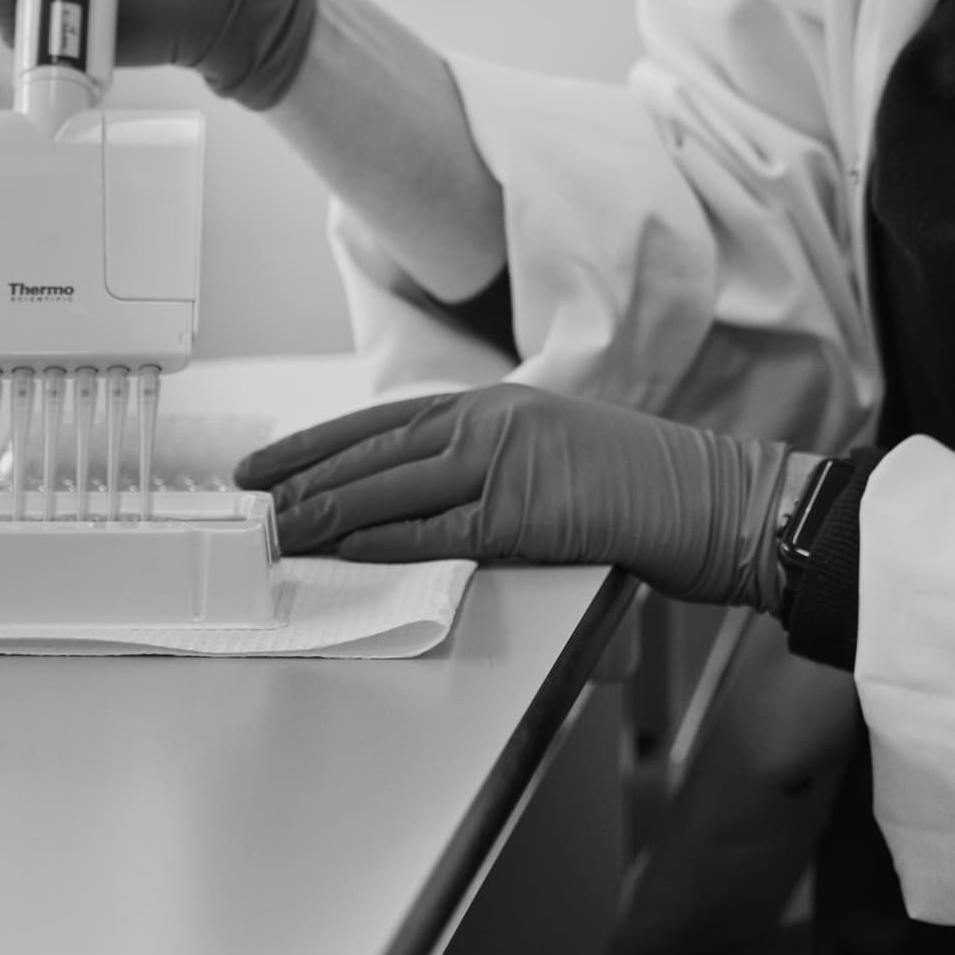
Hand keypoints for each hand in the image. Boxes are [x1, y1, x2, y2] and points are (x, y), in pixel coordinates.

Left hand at [238, 384, 801, 612]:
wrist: (711, 496)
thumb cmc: (637, 485)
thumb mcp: (549, 454)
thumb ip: (485, 468)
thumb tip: (416, 503)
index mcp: (494, 404)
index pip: (380, 422)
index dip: (313, 445)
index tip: (262, 465)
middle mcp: (491, 421)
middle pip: (372, 450)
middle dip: (300, 478)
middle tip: (244, 502)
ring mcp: (508, 462)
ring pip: (390, 487)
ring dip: (324, 512)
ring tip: (273, 532)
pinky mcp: (525, 510)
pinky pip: (436, 530)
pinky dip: (382, 541)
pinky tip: (342, 551)